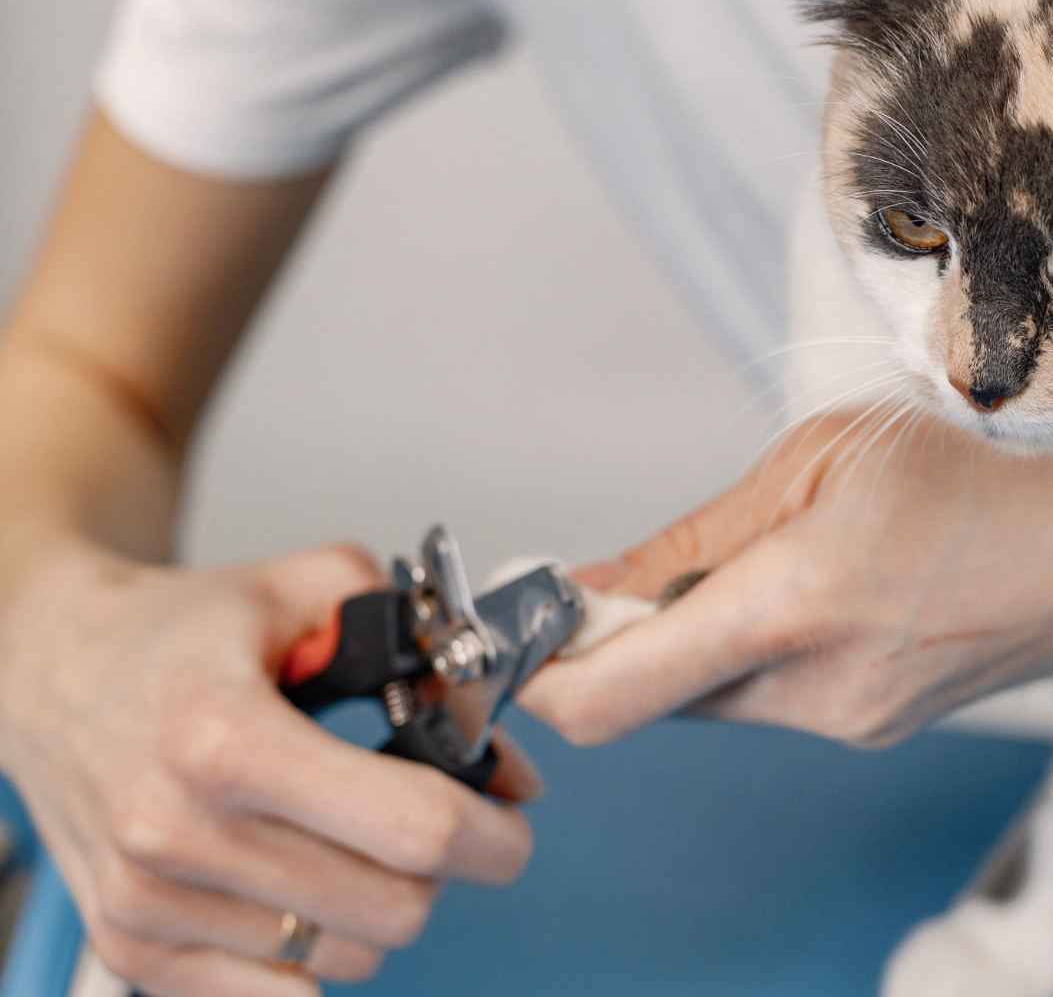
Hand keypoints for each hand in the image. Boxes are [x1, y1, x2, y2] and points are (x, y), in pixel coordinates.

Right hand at [0, 537, 539, 996]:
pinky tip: (302, 882)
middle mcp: (180, 831)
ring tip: (348, 838)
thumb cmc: (179, 631)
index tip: (507, 818)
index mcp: (227, 738)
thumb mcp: (307, 588)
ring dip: (375, 906)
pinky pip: (280, 995)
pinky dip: (315, 949)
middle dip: (442, 867)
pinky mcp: (132, 948)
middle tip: (432, 820)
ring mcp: (150, 900)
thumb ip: (426, 647)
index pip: (413, 828)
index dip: (491, 831)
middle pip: (393, 908)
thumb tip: (507, 762)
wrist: (52, 666)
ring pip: (347, 957)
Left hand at [522, 413, 1052, 747]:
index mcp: (790, 607)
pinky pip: (773, 701)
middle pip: (652, 697)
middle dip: (631, 638)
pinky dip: (762, 655)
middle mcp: (813, 690)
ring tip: (786, 562)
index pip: (607, 697)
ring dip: (704, 642)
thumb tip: (585, 591)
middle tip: (666, 566)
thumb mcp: (820, 458)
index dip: (539, 673)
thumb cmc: (977, 476)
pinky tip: (831, 592)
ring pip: (713, 699)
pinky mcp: (872, 731)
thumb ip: (691, 539)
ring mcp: (848, 723)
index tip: (526, 626)